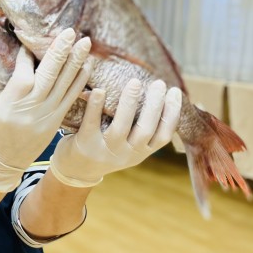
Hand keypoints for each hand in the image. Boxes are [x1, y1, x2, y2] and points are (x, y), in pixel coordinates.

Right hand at [0, 29, 92, 191]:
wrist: (1, 162)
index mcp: (11, 101)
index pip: (24, 71)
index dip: (28, 54)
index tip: (30, 38)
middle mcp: (32, 107)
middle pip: (50, 75)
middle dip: (61, 51)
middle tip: (72, 31)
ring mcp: (47, 114)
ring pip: (65, 84)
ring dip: (76, 62)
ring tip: (86, 43)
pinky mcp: (56, 121)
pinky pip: (71, 97)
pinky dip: (80, 81)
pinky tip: (87, 66)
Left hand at [49, 78, 182, 186]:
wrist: (76, 170)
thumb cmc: (107, 149)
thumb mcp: (129, 146)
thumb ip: (141, 129)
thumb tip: (159, 95)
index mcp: (140, 152)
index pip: (163, 136)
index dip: (172, 114)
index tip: (175, 91)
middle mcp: (126, 154)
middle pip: (145, 129)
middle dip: (154, 105)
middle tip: (158, 83)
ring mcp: (106, 151)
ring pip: (121, 127)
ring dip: (129, 103)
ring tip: (135, 82)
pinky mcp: (85, 144)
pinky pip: (92, 123)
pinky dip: (96, 106)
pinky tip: (100, 90)